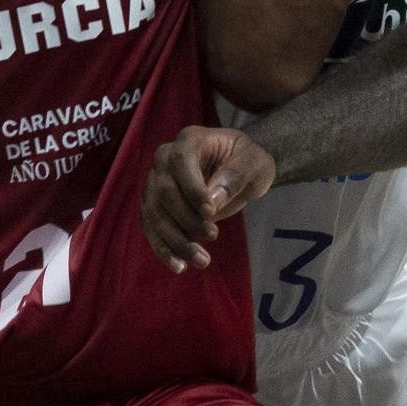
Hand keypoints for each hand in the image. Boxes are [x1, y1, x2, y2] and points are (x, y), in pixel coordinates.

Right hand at [143, 127, 277, 273]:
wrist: (239, 171)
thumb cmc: (247, 161)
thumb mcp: (255, 162)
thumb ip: (236, 174)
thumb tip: (212, 199)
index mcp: (190, 140)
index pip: (181, 161)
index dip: (191, 188)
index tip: (210, 212)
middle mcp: (165, 158)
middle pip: (164, 191)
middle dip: (187, 219)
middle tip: (213, 235)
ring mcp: (156, 181)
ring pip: (155, 213)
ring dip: (176, 240)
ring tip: (201, 260)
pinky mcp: (154, 204)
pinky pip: (151, 228)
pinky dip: (163, 248)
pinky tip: (180, 266)